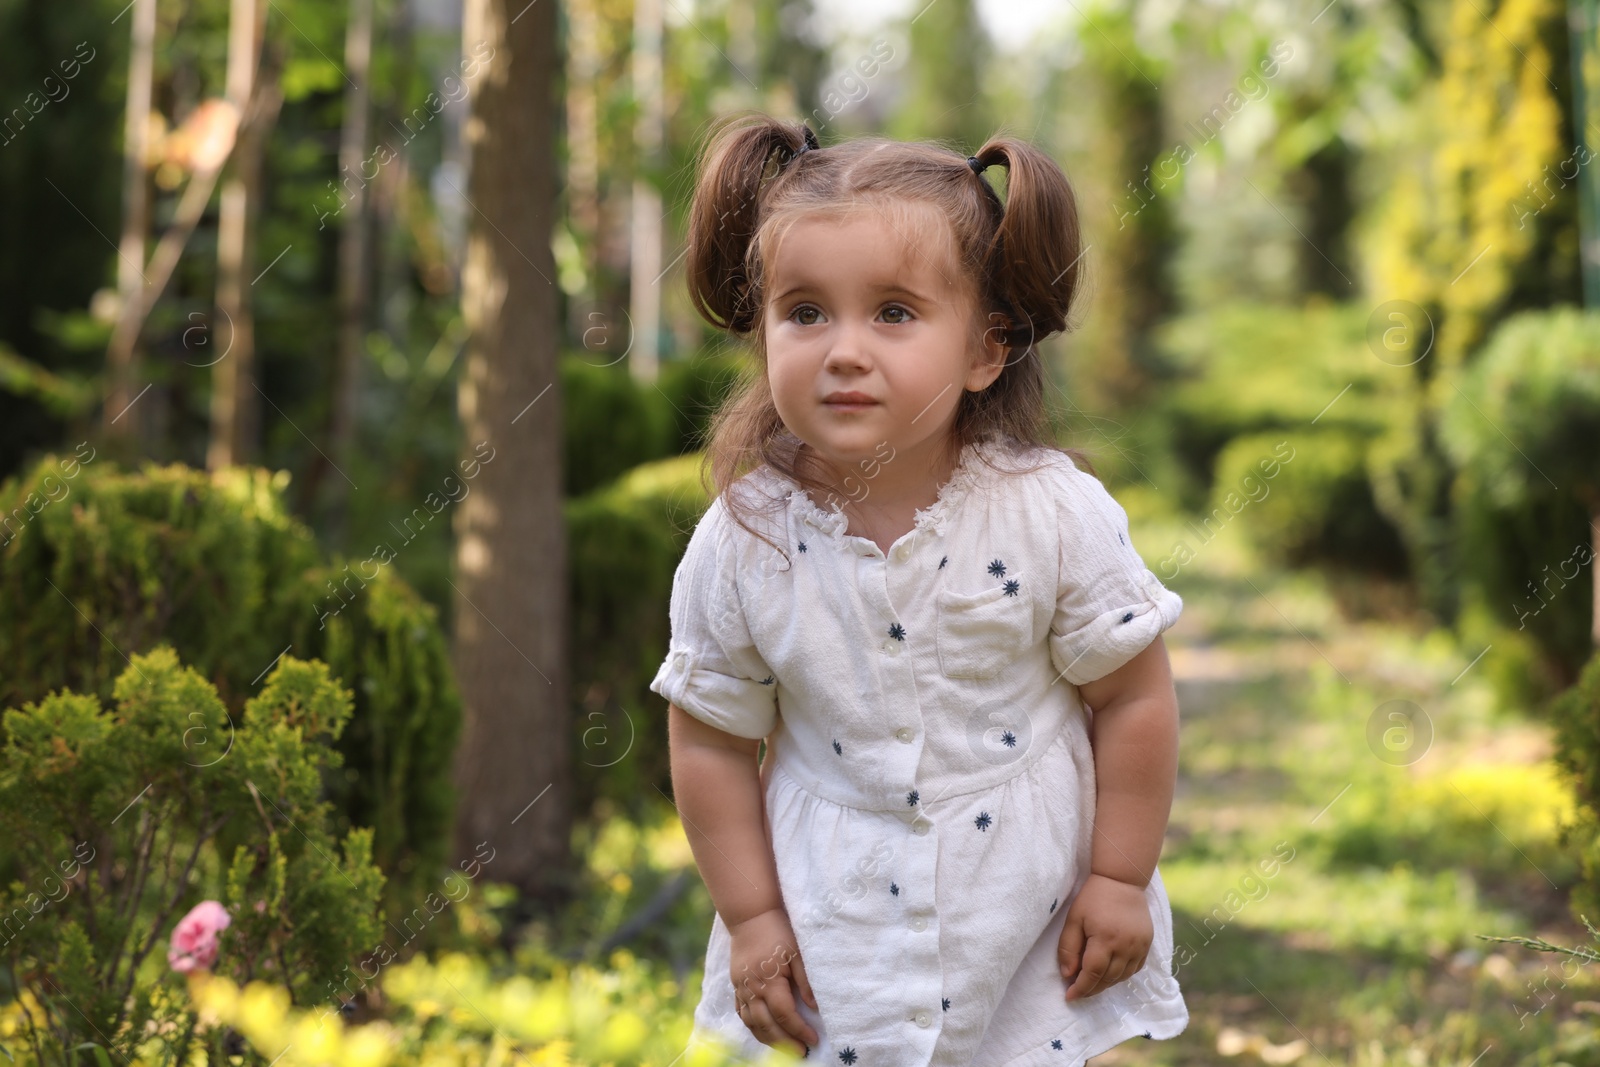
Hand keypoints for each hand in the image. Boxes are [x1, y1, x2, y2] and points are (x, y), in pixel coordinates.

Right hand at [728, 907, 818, 1054]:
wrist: (751, 915)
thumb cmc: (778, 930)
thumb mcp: (798, 952)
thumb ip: (805, 980)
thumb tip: (815, 1007)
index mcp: (769, 980)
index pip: (785, 1014)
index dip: (799, 1030)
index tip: (813, 1041)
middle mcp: (752, 988)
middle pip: (766, 1025)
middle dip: (784, 1043)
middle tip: (800, 1054)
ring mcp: (741, 987)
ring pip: (751, 1023)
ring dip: (767, 1039)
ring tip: (784, 1048)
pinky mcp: (736, 984)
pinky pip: (741, 1012)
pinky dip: (752, 1025)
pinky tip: (763, 1031)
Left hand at [1058, 872, 1151, 1000]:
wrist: (1122, 881)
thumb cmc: (1093, 898)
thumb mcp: (1074, 919)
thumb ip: (1068, 948)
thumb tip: (1068, 975)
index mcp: (1105, 939)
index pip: (1093, 974)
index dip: (1081, 988)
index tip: (1069, 997)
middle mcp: (1125, 946)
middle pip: (1108, 979)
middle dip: (1091, 989)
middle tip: (1078, 991)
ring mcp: (1139, 946)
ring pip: (1122, 977)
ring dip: (1106, 984)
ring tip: (1092, 983)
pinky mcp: (1147, 944)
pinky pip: (1135, 969)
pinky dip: (1121, 976)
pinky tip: (1110, 974)